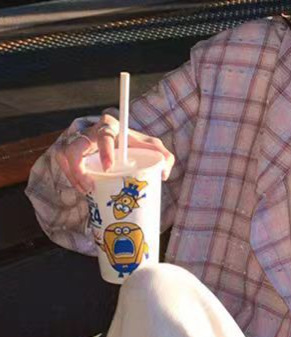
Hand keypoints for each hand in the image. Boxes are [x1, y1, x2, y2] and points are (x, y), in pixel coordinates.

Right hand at [54, 114, 174, 194]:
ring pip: (63, 155)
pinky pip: (61, 162)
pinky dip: (70, 177)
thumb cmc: (133, 144)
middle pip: (73, 147)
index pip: (104, 136)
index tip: (109, 168)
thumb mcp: (149, 146)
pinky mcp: (67, 150)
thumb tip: (165, 174)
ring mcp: (76, 140)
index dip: (105, 151)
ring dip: (72, 175)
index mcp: (110, 128)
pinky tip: (81, 188)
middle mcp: (89, 132)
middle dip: (78, 169)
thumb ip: (162, 156)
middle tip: (90, 186)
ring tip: (86, 190)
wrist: (116, 141)